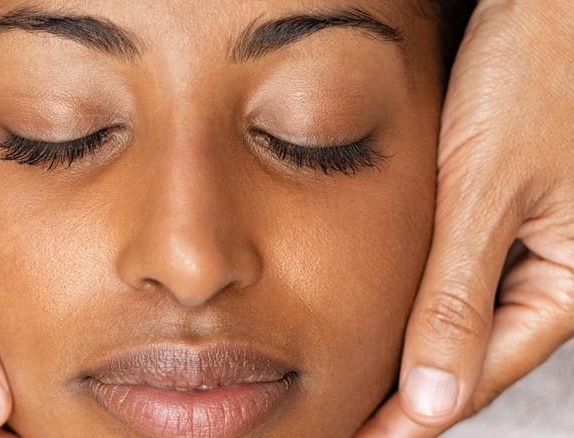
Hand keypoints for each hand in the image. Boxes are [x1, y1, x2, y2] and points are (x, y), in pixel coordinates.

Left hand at [355, 0, 573, 435]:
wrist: (548, 8)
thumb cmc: (538, 72)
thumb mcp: (488, 189)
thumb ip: (457, 294)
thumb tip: (433, 395)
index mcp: (570, 285)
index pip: (475, 375)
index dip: (411, 417)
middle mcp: (552, 276)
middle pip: (465, 358)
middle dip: (405, 396)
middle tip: (344, 426)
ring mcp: (525, 250)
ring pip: (456, 324)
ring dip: (406, 356)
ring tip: (350, 389)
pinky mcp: (499, 219)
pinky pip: (455, 281)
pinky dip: (414, 306)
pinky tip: (376, 320)